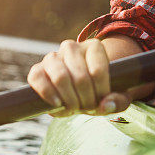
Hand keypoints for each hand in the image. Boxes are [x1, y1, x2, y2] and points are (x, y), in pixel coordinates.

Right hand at [27, 36, 153, 117]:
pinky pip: (37, 78)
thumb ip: (118, 101)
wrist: (79, 91)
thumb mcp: (117, 96)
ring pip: (60, 77)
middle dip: (86, 100)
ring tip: (75, 108)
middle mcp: (71, 47)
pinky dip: (47, 93)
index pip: (98, 71)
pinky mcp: (37, 69)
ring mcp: (52, 56)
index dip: (101, 93)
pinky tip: (58, 104)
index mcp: (94, 47)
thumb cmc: (100, 92)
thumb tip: (105, 105)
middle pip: (80, 77)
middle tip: (88, 108)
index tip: (102, 102)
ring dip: (70, 100)